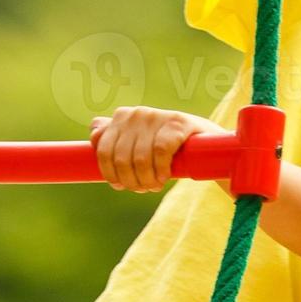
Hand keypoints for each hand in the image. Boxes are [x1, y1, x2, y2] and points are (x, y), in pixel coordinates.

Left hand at [89, 106, 226, 192]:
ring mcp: (156, 116)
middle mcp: (136, 113)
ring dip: (146, 180)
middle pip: (121, 158)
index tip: (120, 186)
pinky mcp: (176, 123)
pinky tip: (165, 177)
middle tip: (142, 189)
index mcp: (121, 116)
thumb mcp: (138, 140)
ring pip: (140, 159)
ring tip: (154, 186)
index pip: (103, 151)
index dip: (110, 173)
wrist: (206, 141)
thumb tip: (94, 130)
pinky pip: (160, 152)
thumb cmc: (166, 144)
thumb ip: (114, 135)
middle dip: (131, 180)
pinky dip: (161, 170)